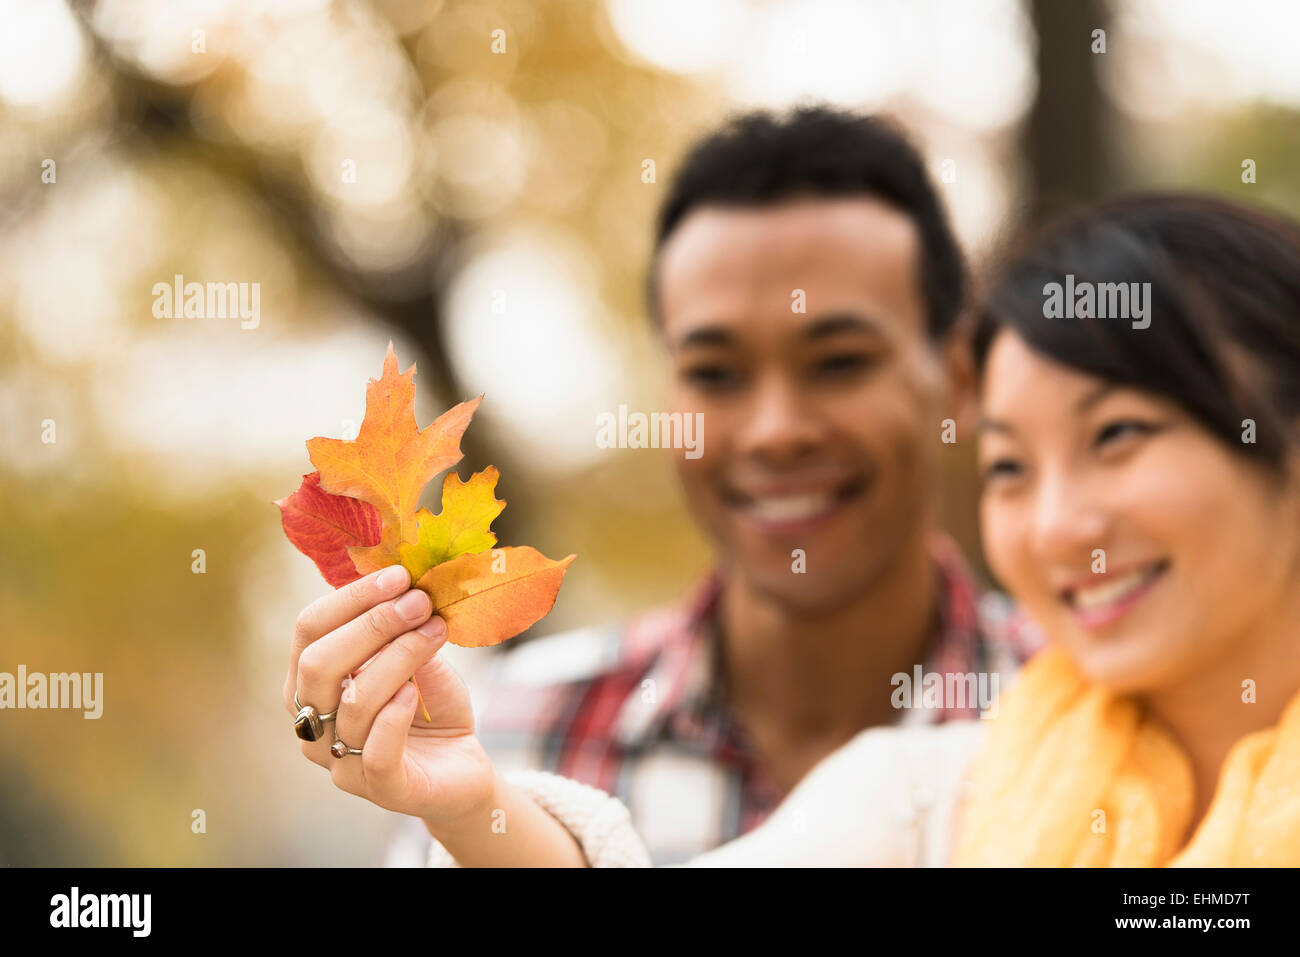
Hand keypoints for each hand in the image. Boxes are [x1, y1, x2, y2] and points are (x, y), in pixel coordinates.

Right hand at [284, 565, 495, 828]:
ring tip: (436, 632)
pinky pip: (376, 752)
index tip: (398, 575)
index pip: (309, 630)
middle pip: (318, 664)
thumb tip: (402, 585)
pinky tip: (414, 693)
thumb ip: (399, 627)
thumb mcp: (415, 655)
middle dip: (373, 625)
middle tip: (420, 602)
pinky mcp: (380, 790)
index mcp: (310, 683)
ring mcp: (341, 761)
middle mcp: (313, 723)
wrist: (462, 765)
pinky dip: (395, 715)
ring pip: (354, 702)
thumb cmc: (429, 706)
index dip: (351, 598)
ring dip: (400, 657)